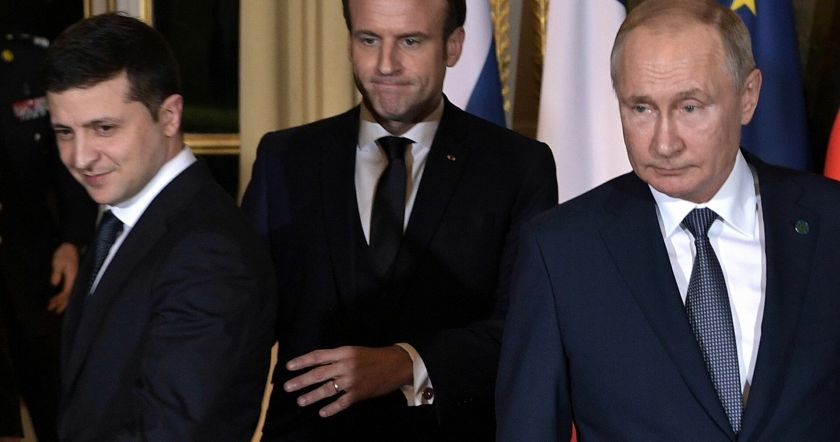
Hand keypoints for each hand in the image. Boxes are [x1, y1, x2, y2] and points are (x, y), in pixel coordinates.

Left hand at [47, 242, 79, 313]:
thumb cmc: (64, 254)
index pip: (66, 292)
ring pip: (70, 293)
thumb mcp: (58, 263)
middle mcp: (76, 279)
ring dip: (63, 300)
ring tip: (55, 306)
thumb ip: (56, 274)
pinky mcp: (73, 277)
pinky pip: (69, 289)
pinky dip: (64, 294)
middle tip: (53, 310)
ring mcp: (75, 279)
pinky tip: (60, 297)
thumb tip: (54, 284)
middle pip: (70, 295)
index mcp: (73, 277)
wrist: (71, 246)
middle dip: (61, 303)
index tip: (52, 305)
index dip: (59, 300)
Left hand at [284, 345, 412, 417]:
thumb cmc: (374, 357)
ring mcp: (352, 381)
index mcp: (344, 352)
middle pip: (318, 374)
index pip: (318, 356)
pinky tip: (322, 412)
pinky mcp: (359, 394)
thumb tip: (317, 365)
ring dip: (312, 396)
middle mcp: (346, 365)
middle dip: (301, 381)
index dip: (302, 361)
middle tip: (287, 387)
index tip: (289, 367)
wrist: (396, 365)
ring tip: (300, 401)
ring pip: (327, 389)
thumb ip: (337, 358)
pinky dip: (331, 409)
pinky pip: (341, 403)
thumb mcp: (354, 351)